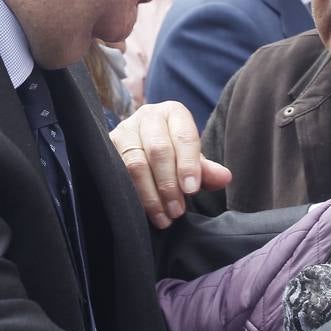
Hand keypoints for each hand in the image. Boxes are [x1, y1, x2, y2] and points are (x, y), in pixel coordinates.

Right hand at [110, 101, 231, 228]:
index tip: (191, 190)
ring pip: (135, 163)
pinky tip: (141, 211)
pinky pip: (116, 172)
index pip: (184, 136)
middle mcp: (148, 115)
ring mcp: (124, 129)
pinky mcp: (106, 145)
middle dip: (169, 184)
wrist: (141, 145)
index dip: (188, 164)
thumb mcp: (192, 159)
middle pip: (158, 149)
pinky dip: (131, 194)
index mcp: (173, 112)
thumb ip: (207, 169)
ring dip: (150, 194)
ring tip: (163, 217)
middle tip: (177, 210)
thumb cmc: (173, 152)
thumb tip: (224, 178)